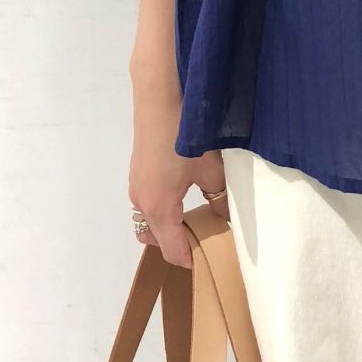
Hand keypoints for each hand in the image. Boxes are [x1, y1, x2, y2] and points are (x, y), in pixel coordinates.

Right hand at [129, 77, 229, 268]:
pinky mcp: (138, 171)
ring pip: (149, 220)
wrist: (160, 98)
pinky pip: (147, 203)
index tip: (209, 263)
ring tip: (195, 218)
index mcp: (159, 209)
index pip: (172, 250)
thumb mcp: (212, 169)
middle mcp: (142, 202)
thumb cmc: (187, 137)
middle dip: (177, 245)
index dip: (190, 260)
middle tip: (204, 240)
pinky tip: (183, 194)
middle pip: (156, 238)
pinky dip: (162, 209)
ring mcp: (136, 185)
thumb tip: (225, 217)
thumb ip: (219, 198)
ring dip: (167, 226)